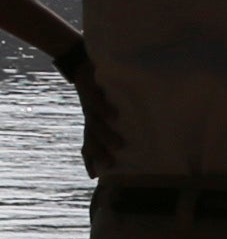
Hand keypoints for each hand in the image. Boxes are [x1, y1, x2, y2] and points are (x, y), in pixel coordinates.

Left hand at [68, 62, 115, 178]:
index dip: (90, 159)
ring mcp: (89, 104)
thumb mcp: (107, 105)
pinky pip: (96, 101)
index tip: (96, 176)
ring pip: (95, 123)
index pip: (89, 144)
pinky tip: (114, 117)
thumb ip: (117, 121)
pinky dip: (104, 110)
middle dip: (100, 151)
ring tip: (118, 145)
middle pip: (92, 137)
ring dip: (105, 135)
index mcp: (92, 122)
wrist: (81, 62)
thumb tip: (133, 139)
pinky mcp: (89, 89)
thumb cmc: (101, 87)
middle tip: (112, 164)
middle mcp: (90, 116)